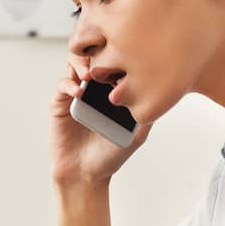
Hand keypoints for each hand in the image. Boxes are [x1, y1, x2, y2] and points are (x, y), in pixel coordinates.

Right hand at [50, 56, 150, 187]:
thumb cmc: (111, 155)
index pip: (114, 62)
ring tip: (88, 73)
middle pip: (93, 56)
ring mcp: (77, 94)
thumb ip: (147, 112)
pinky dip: (70, 84)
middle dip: (97, 51)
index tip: (126, 58)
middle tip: (104, 58)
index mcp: (113, 90)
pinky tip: (79, 92)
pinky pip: (63, 85)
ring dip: (80, 62)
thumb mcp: (137, 134)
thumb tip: (163, 90)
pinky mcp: (60, 103)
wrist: (86, 174)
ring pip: (75, 64)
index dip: (118, 55)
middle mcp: (94, 88)